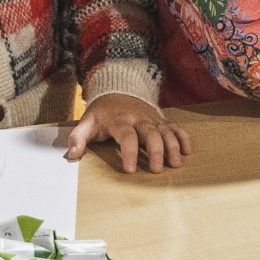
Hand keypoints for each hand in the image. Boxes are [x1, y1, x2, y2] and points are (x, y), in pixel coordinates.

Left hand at [63, 93, 188, 173]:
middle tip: (157, 170)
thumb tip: (72, 155)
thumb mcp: (86, 122)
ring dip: (173, 146)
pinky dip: (183, 137)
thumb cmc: (102, 113)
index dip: (129, 152)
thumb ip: (77, 138)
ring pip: (166, 130)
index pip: (126, 136)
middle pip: (151, 133)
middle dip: (156, 151)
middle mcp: (139, 119)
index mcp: (120, 121)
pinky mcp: (161, 120)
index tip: (130, 170)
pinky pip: (175, 126)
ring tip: (176, 163)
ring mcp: (152, 119)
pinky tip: (188, 151)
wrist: (118, 90)